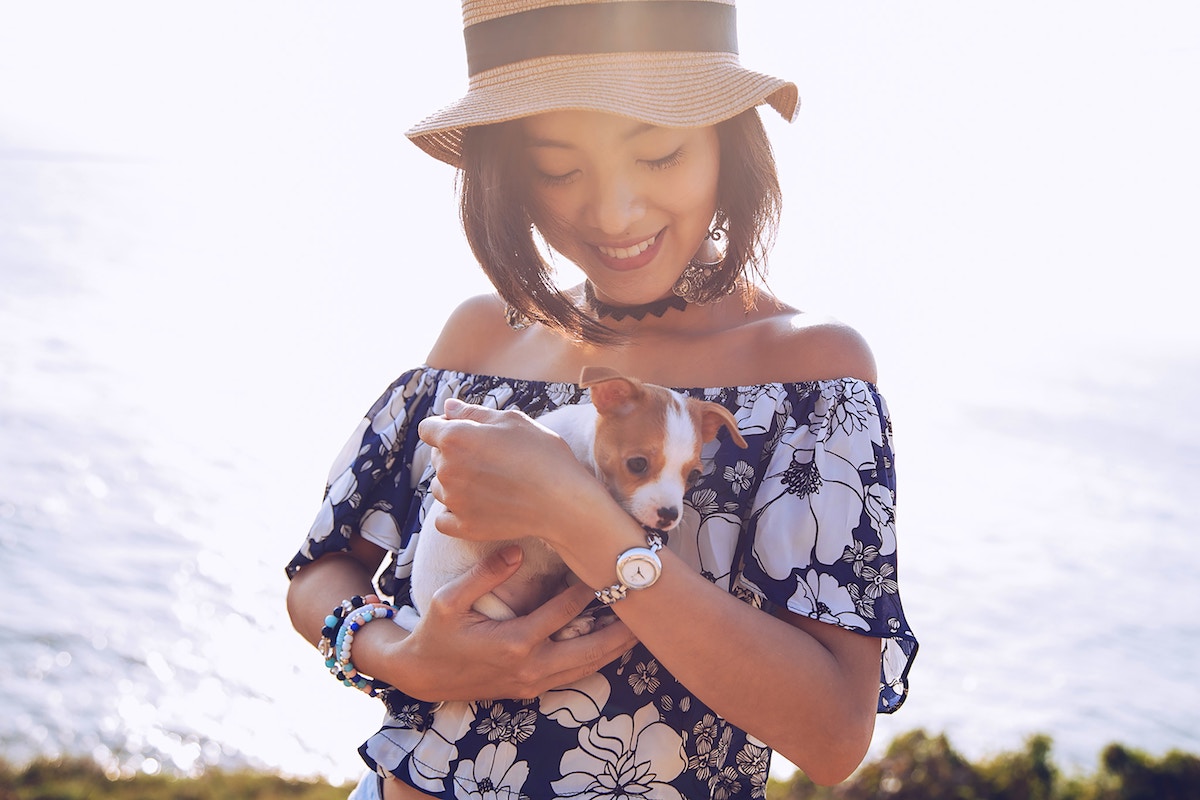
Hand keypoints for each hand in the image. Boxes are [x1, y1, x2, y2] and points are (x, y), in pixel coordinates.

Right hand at [398, 545, 637, 701]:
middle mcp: (530, 667)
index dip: (589, 590)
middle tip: (647, 609)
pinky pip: (574, 676)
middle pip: (590, 649)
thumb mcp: (449, 599)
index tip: (608, 569)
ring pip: (587, 667)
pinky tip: (610, 645)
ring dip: (614, 648)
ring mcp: (533, 683)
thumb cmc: (436, 633)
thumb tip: (515, 551)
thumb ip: (484, 575)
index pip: (564, 612)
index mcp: (514, 642)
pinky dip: (596, 661)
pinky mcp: (532, 690)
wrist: (422, 676)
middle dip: (621, 630)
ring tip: (640, 628)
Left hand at [417, 399, 600, 545]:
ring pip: (440, 487)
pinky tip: (475, 506)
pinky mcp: (464, 526)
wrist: (563, 501)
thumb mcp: (512, 421)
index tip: (469, 433)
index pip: (428, 428)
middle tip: (489, 458)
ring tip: (488, 482)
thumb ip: (474, 413)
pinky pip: (444, 519)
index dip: (447, 427)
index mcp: (454, 438)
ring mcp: (454, 501)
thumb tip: (448, 407)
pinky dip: (454, 513)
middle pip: (436, 457)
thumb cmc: (543, 454)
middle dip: (454, 454)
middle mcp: (447, 469)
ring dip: (455, 482)